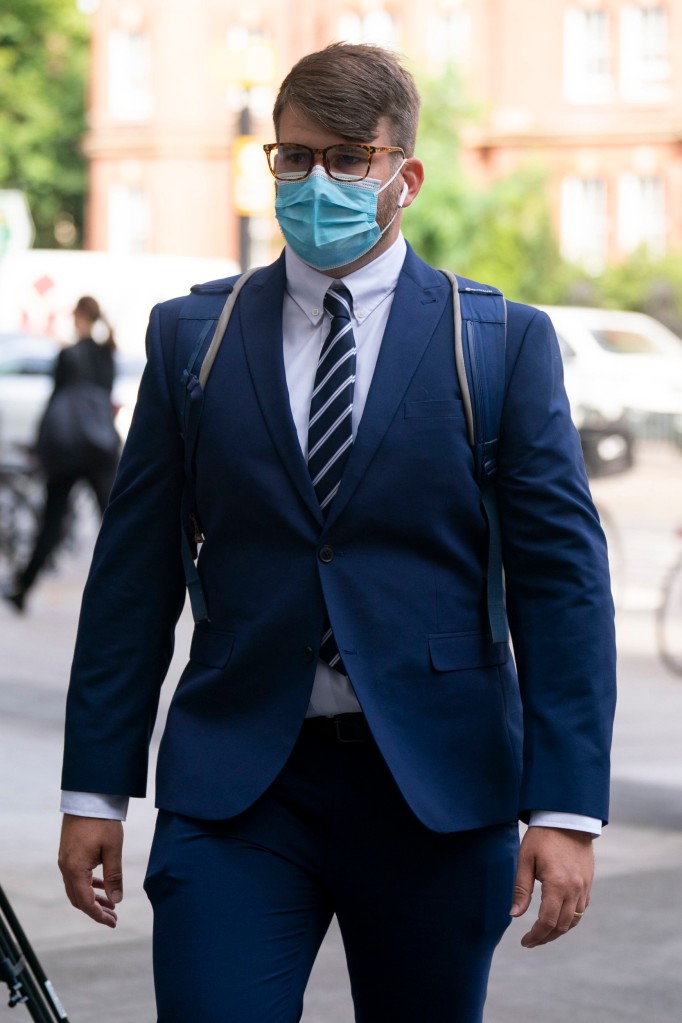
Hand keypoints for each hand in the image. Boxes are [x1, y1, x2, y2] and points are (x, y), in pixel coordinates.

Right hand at [58, 814, 123, 927]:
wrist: (88, 798)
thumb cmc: (102, 822)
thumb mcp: (112, 849)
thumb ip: (114, 876)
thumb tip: (116, 900)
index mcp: (76, 869)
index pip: (85, 902)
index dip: (98, 915)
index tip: (113, 922)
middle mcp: (66, 867)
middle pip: (79, 898)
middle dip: (96, 910)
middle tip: (113, 917)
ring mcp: (66, 860)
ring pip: (77, 888)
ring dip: (92, 898)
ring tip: (111, 904)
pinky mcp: (69, 853)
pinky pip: (77, 876)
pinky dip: (89, 885)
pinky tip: (102, 885)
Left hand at [510, 826, 593, 947]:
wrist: (567, 819)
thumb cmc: (542, 837)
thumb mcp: (525, 859)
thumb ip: (521, 888)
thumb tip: (514, 915)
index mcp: (557, 885)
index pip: (547, 922)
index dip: (535, 936)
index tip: (524, 941)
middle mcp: (574, 890)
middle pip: (561, 926)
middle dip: (545, 937)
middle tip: (531, 941)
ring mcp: (584, 887)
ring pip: (574, 920)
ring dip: (558, 931)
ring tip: (543, 933)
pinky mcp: (589, 883)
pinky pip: (581, 909)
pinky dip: (570, 919)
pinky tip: (557, 918)